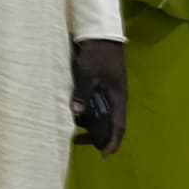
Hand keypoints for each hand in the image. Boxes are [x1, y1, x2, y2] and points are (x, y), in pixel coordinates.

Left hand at [72, 39, 128, 155]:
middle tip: (78, 141)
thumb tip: (76, 113)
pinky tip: (72, 111)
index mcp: (118, 97)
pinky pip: (95, 103)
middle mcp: (115, 97)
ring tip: (70, 127)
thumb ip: (82, 92)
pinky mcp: (100, 84)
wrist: (100, 33)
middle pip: (109, 122)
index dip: (112, 141)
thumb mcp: (88, 72)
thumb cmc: (97, 53)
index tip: (104, 155)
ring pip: (100, 113)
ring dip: (89, 122)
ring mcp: (108, 91)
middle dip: (96, 135)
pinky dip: (86, 110)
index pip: (118, 125)